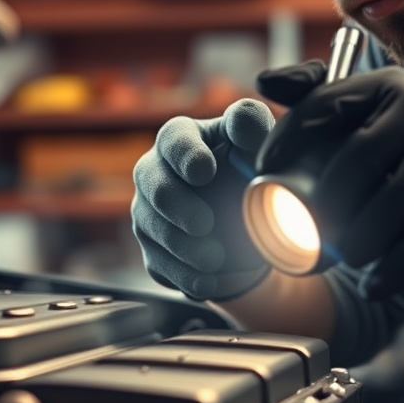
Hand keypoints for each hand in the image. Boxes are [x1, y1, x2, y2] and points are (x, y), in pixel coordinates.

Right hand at [131, 99, 274, 299]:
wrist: (244, 219)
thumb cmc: (245, 166)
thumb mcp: (255, 141)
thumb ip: (251, 123)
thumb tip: (244, 126)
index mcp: (180, 138)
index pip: (173, 138)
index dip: (185, 154)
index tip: (204, 171)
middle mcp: (154, 172)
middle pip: (154, 187)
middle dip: (178, 208)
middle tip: (206, 224)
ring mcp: (148, 213)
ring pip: (153, 231)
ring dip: (184, 248)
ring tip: (216, 258)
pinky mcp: (152, 250)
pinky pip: (160, 266)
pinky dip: (185, 276)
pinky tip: (210, 279)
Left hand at [255, 65, 403, 298]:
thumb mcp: (375, 107)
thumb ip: (318, 93)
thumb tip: (263, 84)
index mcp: (390, 88)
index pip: (324, 105)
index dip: (286, 138)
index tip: (264, 167)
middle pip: (350, 166)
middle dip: (317, 204)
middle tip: (302, 225)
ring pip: (378, 215)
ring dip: (349, 244)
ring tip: (338, 252)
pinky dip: (386, 274)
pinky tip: (371, 284)